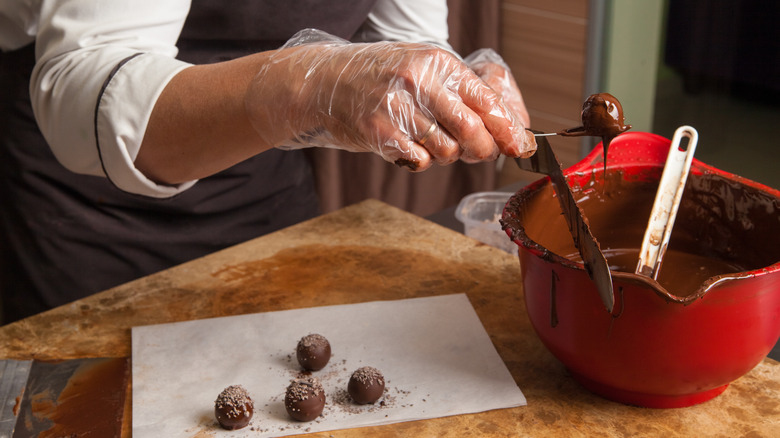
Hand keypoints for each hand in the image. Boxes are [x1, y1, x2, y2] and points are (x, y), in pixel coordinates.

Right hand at [244, 29, 535, 170]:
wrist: (323, 82)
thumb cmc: (380, 78)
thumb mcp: (423, 68)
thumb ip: (462, 91)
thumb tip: (509, 125)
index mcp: (438, 62)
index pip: (486, 101)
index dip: (509, 129)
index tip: (522, 147)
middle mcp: (419, 81)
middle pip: (473, 131)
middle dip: (483, 150)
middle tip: (478, 153)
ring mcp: (396, 107)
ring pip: (446, 151)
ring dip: (445, 155)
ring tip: (426, 140)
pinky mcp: (378, 132)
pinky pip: (418, 162)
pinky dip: (418, 161)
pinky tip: (405, 146)